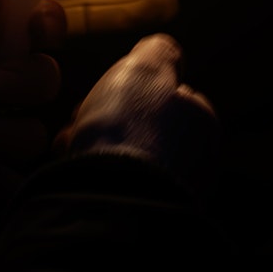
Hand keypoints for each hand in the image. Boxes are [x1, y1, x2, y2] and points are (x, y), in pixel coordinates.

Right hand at [56, 33, 219, 198]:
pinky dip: (88, 175)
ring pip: (119, 157)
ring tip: (70, 144)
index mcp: (202, 123)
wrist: (109, 199)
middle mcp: (193, 163)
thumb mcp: (146, 67)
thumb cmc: (130, 126)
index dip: (131, 87)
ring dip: (91, 145)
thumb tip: (169, 53)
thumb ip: (160, 53)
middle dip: (107, 118)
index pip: (167, 95)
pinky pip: (107, 186)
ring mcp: (166, 194)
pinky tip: (72, 170)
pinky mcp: (136, 218)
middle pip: (139, 127)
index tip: (106, 88)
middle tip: (82, 117)